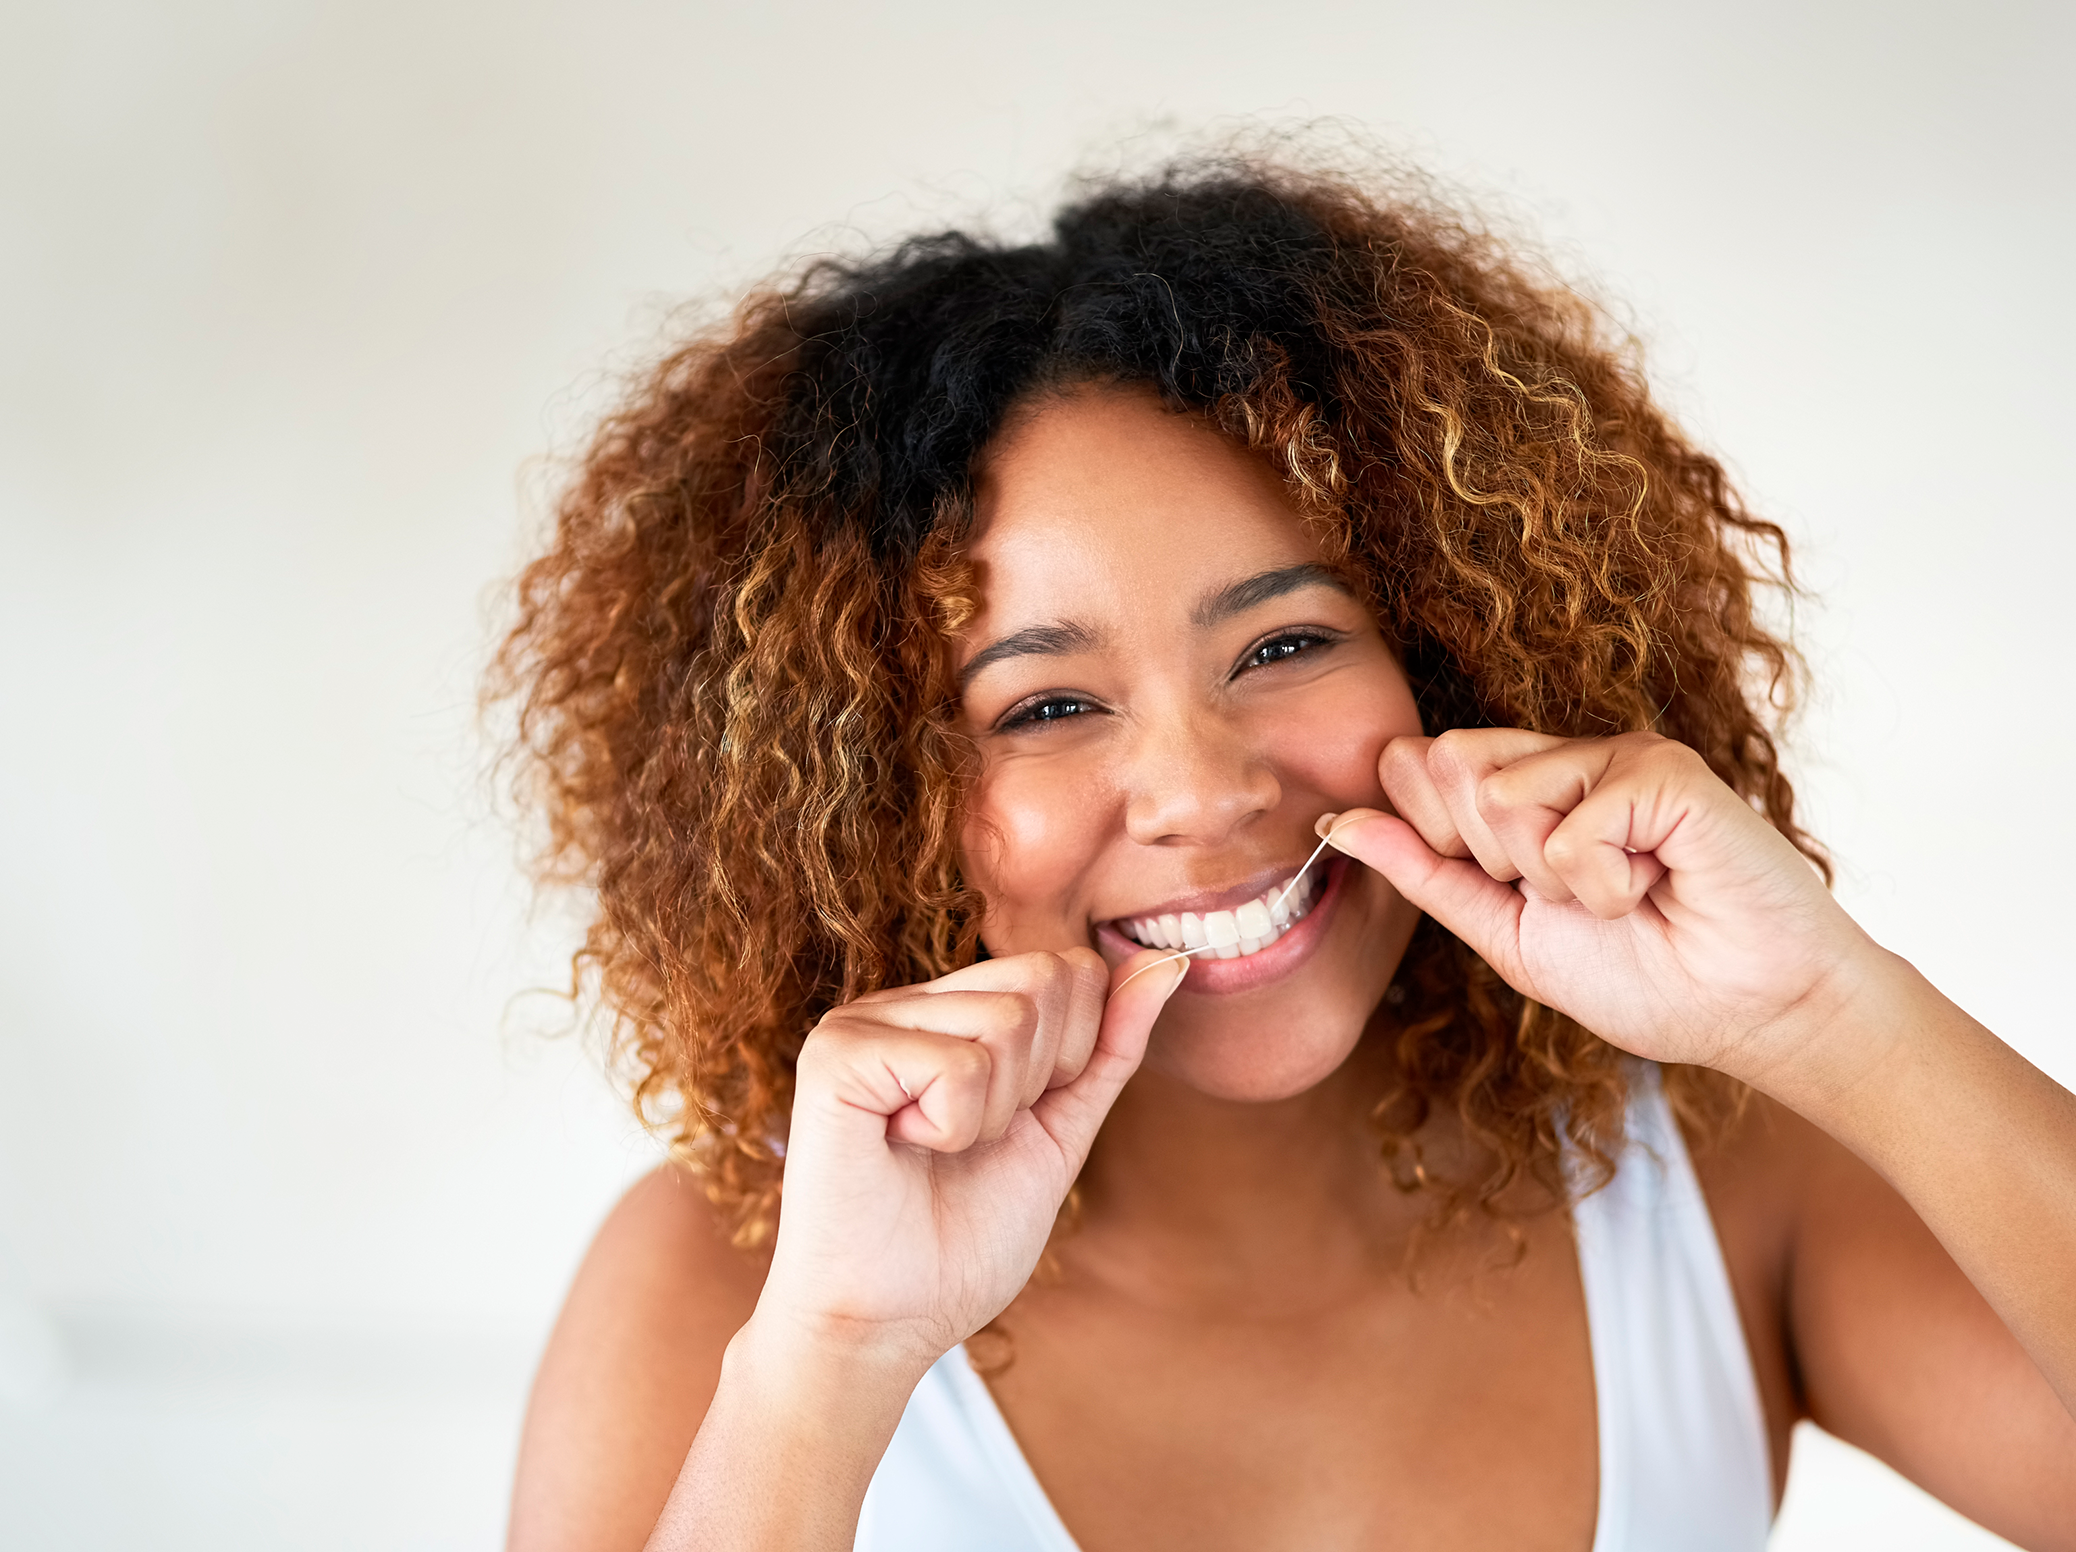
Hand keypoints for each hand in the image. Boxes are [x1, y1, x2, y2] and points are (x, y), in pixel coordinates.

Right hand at [750, 945, 1188, 1377]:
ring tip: (934, 1148)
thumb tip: (1167, 962)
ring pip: (1006, 1021)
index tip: (1015, 1121)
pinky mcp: (835, 1054)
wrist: (888, 1323)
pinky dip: (952, 1127)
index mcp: (949, 1010)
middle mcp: (903, 1001)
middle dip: (1037, 1081)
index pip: (1068, 969)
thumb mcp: (1061, 1130)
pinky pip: (957, 1064)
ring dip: (993, 1114)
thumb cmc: (962, 1239)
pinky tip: (901, 1148)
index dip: (1072, 1056)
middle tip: (972, 1139)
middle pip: (1044, 980)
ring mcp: (862, 1020)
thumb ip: (1110, 1046)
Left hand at [1323, 729, 1879, 1080]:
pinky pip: (1571, 828)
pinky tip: (1663, 884)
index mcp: (1519, 786)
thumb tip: (1337, 820)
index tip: (1516, 890)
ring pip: (1504, 797)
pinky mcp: (1663, 768)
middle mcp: (1563, 756)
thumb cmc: (1644, 978)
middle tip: (1579, 896)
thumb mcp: (1504, 930)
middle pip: (1451, 770)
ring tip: (1627, 891)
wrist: (1748, 1013)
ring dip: (1559, 880)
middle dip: (1499, 863)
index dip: (1443, 843)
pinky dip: (1609, 885)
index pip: (1417, 768)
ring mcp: (1614, 754)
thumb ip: (1423, 870)